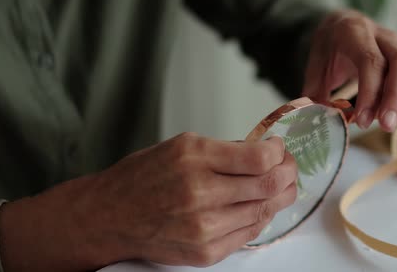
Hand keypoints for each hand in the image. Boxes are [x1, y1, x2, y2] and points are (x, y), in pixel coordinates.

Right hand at [0, 134, 295, 270]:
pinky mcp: (206, 251)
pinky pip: (250, 233)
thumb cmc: (142, 177)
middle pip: (268, 185)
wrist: (109, 216)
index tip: (277, 148)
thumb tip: (264, 151)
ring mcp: (204, 226)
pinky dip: (261, 217)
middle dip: (287, 173)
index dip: (278, 152)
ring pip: (264, 211)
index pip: (259, 157)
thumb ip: (224, 150)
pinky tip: (259, 205)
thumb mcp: (181, 145)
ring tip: (279, 185)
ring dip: (279, 196)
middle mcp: (200, 192)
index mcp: (193, 158)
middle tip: (287, 166)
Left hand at [303, 9, 396, 131]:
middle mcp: (386, 39)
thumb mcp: (314, 63)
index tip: (362, 120)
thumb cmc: (329, 47)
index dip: (370, 91)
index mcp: (356, 33)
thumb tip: (318, 119)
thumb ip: (315, 91)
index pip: (371, 61)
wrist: (343, 24)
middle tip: (388, 125)